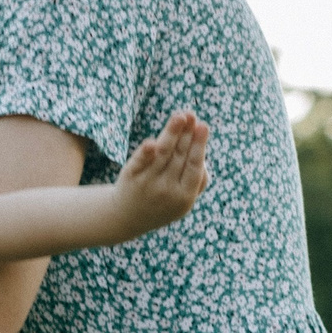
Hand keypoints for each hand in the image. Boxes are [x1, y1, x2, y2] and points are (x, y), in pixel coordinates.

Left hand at [112, 111, 211, 236]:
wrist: (128, 217)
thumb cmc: (164, 202)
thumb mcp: (184, 199)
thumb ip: (198, 180)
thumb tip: (202, 152)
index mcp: (184, 197)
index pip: (193, 167)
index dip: (198, 146)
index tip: (204, 126)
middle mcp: (166, 191)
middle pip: (179, 156)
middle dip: (186, 135)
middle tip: (192, 115)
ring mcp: (147, 183)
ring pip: (162, 153)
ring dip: (171, 133)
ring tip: (179, 116)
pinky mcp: (130, 176)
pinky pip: (139, 161)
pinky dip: (145, 153)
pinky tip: (152, 143)